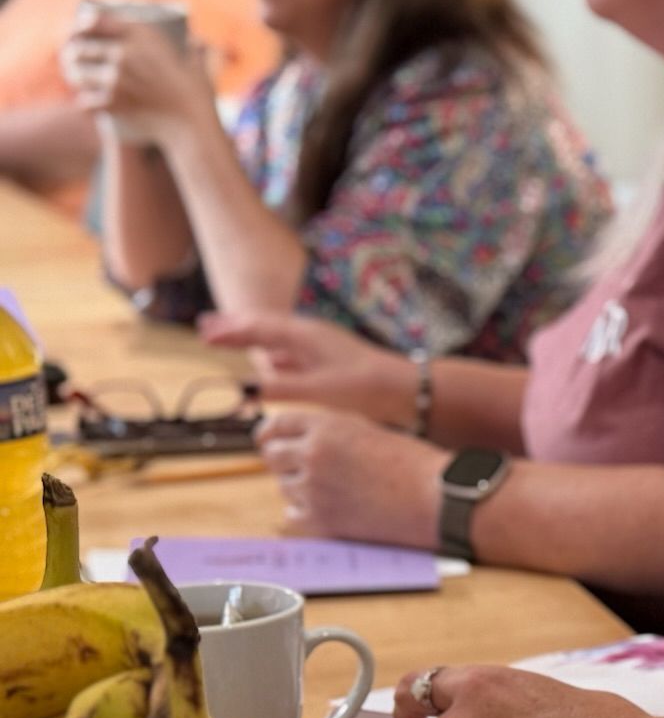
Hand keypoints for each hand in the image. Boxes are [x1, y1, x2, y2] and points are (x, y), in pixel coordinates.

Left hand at [61, 11, 216, 146]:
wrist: (193, 124)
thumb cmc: (197, 94)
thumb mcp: (195, 62)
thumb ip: (192, 48)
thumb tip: (194, 41)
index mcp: (142, 35)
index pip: (95, 20)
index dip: (82, 24)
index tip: (79, 29)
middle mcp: (124, 52)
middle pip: (80, 47)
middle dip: (73, 52)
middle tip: (73, 57)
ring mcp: (115, 78)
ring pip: (77, 73)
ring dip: (75, 76)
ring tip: (77, 77)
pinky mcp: (111, 102)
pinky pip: (85, 100)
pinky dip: (85, 103)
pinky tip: (86, 103)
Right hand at [201, 310, 415, 424]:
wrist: (405, 390)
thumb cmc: (366, 388)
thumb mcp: (319, 390)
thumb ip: (281, 388)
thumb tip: (244, 389)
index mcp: (305, 336)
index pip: (259, 328)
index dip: (230, 332)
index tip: (204, 334)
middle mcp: (310, 336)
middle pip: (265, 327)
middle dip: (236, 327)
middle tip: (206, 327)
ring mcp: (320, 347)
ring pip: (278, 338)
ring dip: (253, 338)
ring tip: (229, 337)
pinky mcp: (329, 361)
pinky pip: (293, 353)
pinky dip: (274, 354)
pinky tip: (270, 361)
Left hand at [256, 410, 446, 547]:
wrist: (436, 498)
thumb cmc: (414, 465)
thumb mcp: (369, 432)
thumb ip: (333, 433)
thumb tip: (301, 442)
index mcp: (328, 426)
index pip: (277, 425)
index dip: (270, 434)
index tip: (269, 441)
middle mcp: (314, 454)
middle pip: (272, 456)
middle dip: (284, 462)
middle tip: (304, 469)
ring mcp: (314, 488)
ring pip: (283, 486)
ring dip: (299, 487)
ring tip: (334, 491)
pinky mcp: (321, 519)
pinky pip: (293, 514)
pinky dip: (306, 512)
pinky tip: (332, 508)